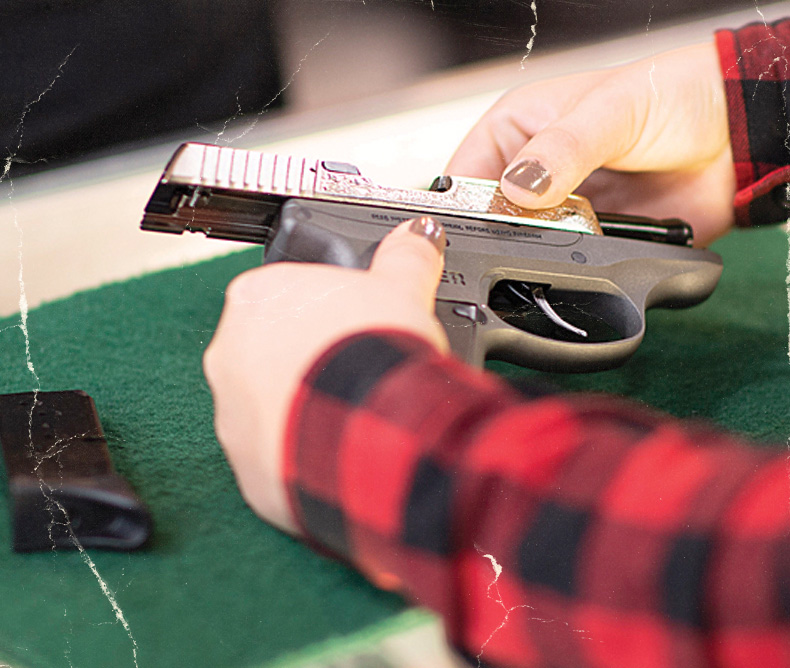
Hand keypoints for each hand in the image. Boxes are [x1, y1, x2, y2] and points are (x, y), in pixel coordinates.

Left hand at [203, 219, 447, 532]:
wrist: (373, 431)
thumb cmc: (376, 355)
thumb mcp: (401, 290)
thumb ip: (405, 257)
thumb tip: (420, 234)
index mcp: (257, 297)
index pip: (284, 295)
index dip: (324, 311)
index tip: (350, 325)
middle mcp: (229, 352)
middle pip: (270, 349)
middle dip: (309, 357)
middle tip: (354, 364)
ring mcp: (232, 410)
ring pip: (270, 402)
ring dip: (302, 403)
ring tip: (352, 404)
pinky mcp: (245, 459)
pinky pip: (273, 449)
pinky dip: (300, 447)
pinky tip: (339, 439)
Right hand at [447, 42, 734, 246]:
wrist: (737, 137)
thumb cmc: (673, 96)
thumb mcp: (609, 111)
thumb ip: (562, 150)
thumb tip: (520, 188)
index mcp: (517, 129)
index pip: (464, 173)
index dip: (461, 203)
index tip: (470, 226)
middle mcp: (532, 171)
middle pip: (490, 217)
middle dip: (499, 232)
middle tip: (522, 234)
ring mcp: (559, 208)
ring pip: (524, 243)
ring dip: (538, 249)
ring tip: (561, 239)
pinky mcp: (588, 238)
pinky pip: (565, 261)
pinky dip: (569, 264)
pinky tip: (581, 255)